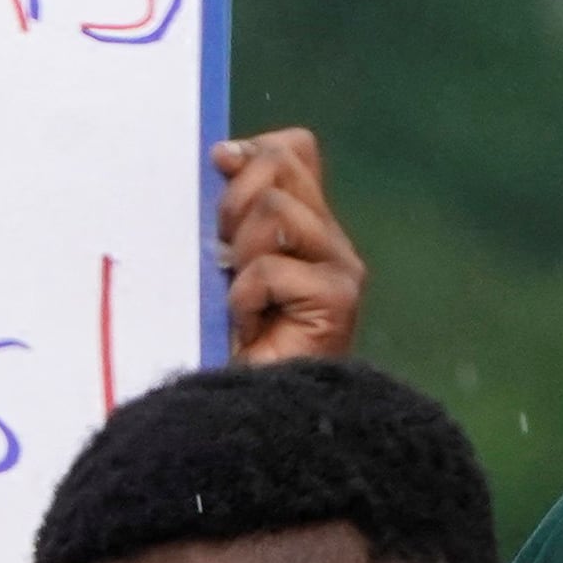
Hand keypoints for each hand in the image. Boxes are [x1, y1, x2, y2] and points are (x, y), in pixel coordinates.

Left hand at [214, 127, 363, 364]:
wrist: (247, 413)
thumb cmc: (225, 343)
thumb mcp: (221, 262)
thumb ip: (232, 210)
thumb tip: (225, 152)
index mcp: (306, 225)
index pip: (294, 150)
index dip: (254, 152)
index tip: (221, 169)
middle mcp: (330, 242)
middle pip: (281, 167)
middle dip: (234, 204)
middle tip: (226, 259)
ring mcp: (341, 270)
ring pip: (274, 210)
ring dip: (240, 256)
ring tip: (242, 300)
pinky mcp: (338, 300)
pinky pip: (270, 268)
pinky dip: (243, 298)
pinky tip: (250, 328)